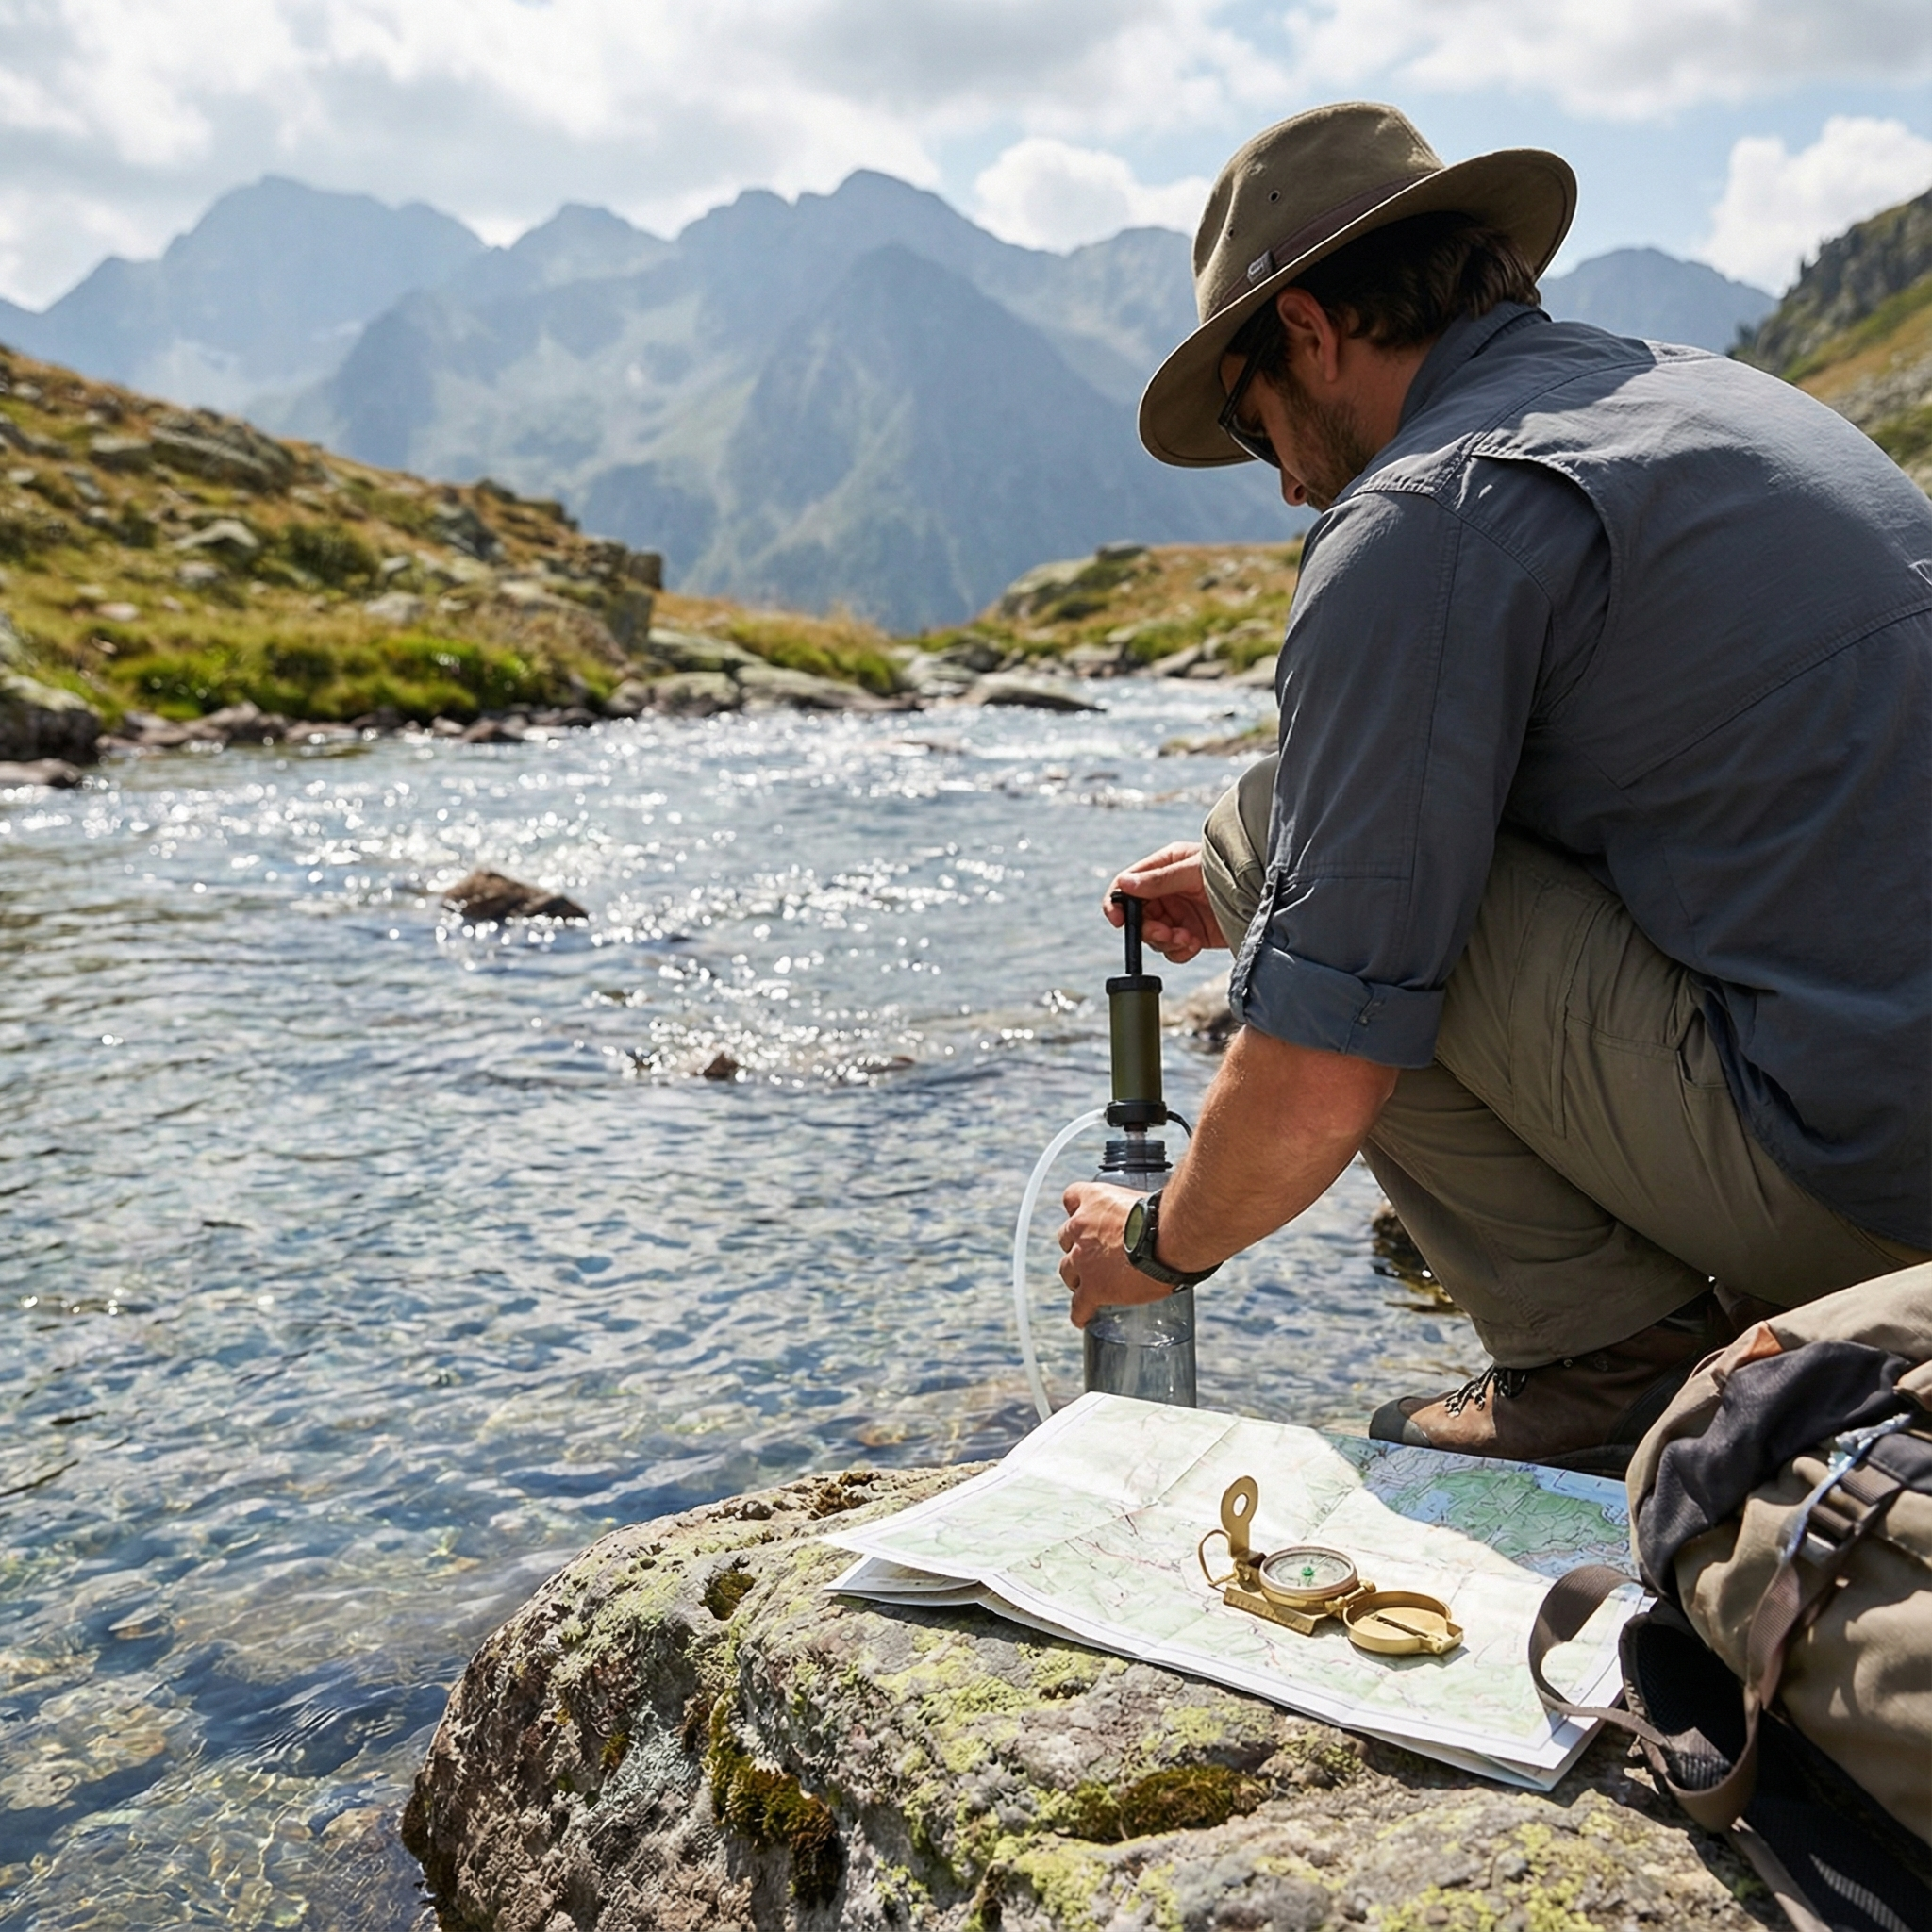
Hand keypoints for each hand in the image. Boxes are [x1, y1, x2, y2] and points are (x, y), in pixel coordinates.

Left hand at [1056, 1182, 1171, 1327]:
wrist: (1169, 1238)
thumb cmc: (1165, 1216)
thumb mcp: (1143, 1200)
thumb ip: (1133, 1209)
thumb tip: (1151, 1216)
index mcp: (1094, 1199)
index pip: (1072, 1197)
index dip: (1078, 1210)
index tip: (1086, 1216)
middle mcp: (1080, 1227)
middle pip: (1066, 1238)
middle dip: (1077, 1246)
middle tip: (1093, 1254)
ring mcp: (1083, 1259)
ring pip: (1067, 1271)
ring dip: (1077, 1276)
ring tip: (1088, 1284)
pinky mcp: (1093, 1287)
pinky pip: (1079, 1305)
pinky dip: (1080, 1313)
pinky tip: (1083, 1318)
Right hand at [1104, 843, 1225, 963]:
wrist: (1265, 895)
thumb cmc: (1232, 869)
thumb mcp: (1193, 871)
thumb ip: (1159, 880)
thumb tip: (1124, 885)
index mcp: (1163, 867)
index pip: (1126, 884)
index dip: (1116, 902)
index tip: (1117, 920)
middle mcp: (1167, 891)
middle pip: (1138, 916)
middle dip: (1148, 928)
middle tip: (1165, 933)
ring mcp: (1179, 914)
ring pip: (1153, 936)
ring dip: (1165, 941)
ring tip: (1187, 938)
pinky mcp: (1192, 934)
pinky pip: (1172, 949)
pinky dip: (1179, 951)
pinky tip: (1195, 944)